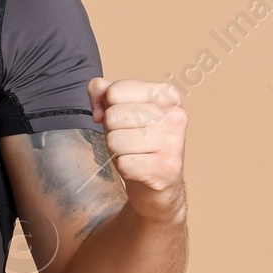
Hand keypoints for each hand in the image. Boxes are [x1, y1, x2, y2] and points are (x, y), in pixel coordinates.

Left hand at [88, 77, 186, 223]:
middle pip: (113, 116)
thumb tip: (97, 96)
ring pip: (115, 140)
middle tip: (129, 139)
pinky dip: (124, 167)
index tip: (122, 118)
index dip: (108, 107)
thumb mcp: (120, 109)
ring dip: (117, 150)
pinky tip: (139, 167)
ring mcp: (173, 142)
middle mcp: (175, 115)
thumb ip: (102, 91)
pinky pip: (123, 163)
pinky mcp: (166, 168)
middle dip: (112, 130)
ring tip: (134, 152)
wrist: (157, 182)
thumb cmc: (137, 140)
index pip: (116, 91)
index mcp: (166, 94)